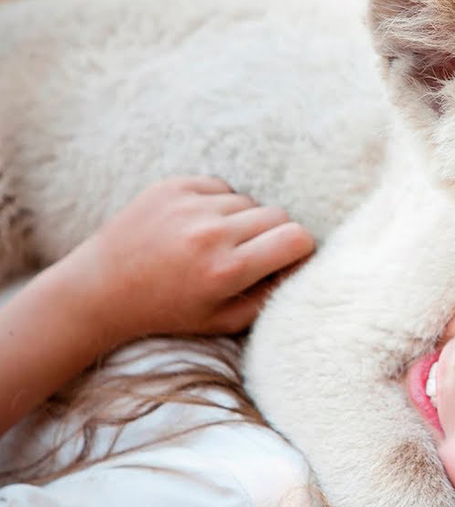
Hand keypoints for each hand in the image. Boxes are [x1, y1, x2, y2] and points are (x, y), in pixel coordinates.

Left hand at [68, 176, 314, 341]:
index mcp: (226, 270)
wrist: (101, 288)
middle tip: (250, 254)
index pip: (297, 238)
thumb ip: (271, 296)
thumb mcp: (224, 320)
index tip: (286, 260)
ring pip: (249, 201)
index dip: (299, 249)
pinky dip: (218, 205)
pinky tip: (196, 226)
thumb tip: (301, 264)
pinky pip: (222, 187)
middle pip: (279, 215)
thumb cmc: (169, 310)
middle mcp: (210, 234)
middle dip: (273, 235)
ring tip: (215, 243)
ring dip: (243, 220)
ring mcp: (190, 206)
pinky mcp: (173, 186)